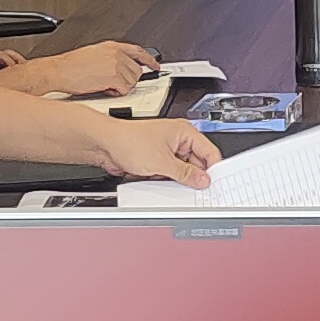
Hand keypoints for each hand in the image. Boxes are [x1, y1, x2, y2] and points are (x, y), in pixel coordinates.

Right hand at [25, 40, 159, 98]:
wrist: (59, 71)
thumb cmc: (70, 66)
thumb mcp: (93, 54)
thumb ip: (110, 57)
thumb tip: (120, 67)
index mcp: (112, 46)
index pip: (138, 51)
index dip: (149, 59)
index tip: (155, 66)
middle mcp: (116, 54)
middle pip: (137, 71)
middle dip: (129, 80)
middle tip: (116, 84)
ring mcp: (116, 65)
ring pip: (132, 82)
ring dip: (122, 87)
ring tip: (106, 86)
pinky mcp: (114, 78)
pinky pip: (125, 90)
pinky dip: (117, 94)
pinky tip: (105, 90)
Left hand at [95, 116, 216, 187]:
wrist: (105, 145)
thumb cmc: (128, 141)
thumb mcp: (162, 162)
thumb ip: (185, 173)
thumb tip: (202, 180)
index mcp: (184, 132)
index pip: (209, 151)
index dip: (213, 168)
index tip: (214, 183)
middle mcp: (177, 140)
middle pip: (196, 163)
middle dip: (192, 176)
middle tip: (192, 188)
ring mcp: (167, 150)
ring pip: (182, 170)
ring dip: (176, 178)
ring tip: (166, 179)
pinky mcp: (157, 159)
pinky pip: (169, 173)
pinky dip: (165, 179)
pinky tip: (158, 179)